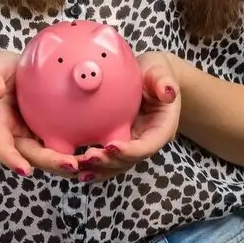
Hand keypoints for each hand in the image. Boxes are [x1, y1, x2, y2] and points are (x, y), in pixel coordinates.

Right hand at [0, 51, 82, 179]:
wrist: (13, 74)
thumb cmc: (0, 72)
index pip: (2, 146)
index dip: (12, 160)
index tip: (25, 170)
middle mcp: (16, 135)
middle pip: (31, 156)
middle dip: (50, 163)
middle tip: (71, 165)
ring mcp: (33, 135)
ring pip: (48, 155)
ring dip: (65, 163)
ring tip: (88, 163)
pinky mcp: (48, 131)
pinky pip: (60, 144)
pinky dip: (74, 151)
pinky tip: (95, 152)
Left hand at [72, 50, 181, 182]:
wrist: (148, 77)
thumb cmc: (156, 73)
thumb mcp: (161, 73)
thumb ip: (164, 82)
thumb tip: (169, 92)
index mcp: (161, 128)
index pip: (148, 146)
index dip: (131, 151)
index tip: (111, 146)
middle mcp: (147, 141)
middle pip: (130, 161)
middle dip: (109, 163)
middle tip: (87, 157)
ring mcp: (132, 144)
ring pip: (117, 166)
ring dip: (98, 169)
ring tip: (77, 167)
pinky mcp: (119, 142)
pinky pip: (107, 159)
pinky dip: (92, 166)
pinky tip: (74, 167)